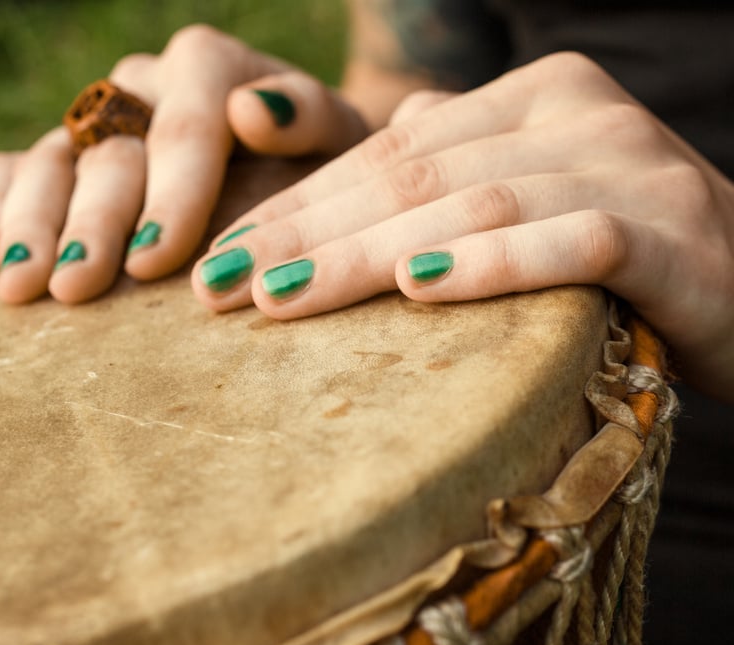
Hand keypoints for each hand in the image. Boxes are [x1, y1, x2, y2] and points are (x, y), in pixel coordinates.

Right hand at [0, 24, 366, 304]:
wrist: (302, 159)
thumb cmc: (326, 161)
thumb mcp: (341, 141)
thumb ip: (308, 118)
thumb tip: (250, 110)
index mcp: (212, 70)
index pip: (186, 123)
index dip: (169, 192)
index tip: (156, 261)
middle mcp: (148, 87)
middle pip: (110, 147)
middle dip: (92, 222)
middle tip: (77, 287)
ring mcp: (104, 118)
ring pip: (54, 157)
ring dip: (34, 222)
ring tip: (22, 284)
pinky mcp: (75, 151)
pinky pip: (18, 164)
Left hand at [191, 52, 733, 401]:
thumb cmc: (624, 255)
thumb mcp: (532, 201)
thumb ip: (462, 172)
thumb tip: (377, 171)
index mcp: (530, 99)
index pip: (388, 153)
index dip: (299, 205)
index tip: (224, 258)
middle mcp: (573, 115)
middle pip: (412, 176)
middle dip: (307, 232)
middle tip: (223, 286)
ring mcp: (625, 165)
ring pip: (472, 205)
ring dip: (367, 253)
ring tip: (284, 297)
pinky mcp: (669, 232)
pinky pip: (570, 242)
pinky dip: (493, 263)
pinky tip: (418, 289)